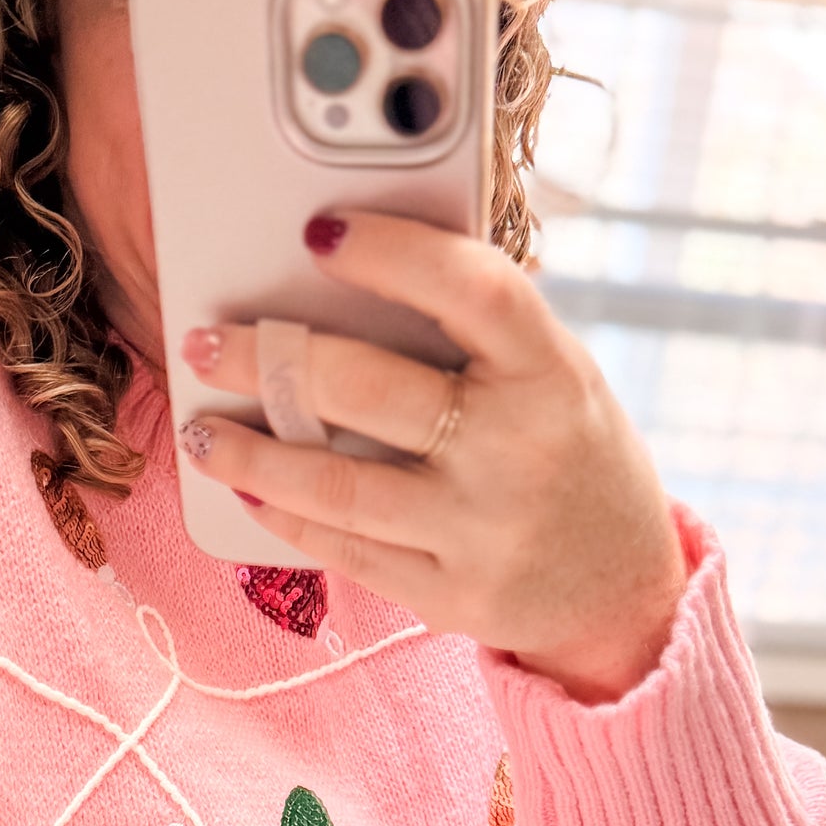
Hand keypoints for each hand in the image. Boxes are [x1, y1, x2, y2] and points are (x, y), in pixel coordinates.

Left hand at [178, 212, 686, 702]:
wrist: (623, 594)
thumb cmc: (570, 455)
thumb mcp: (559, 379)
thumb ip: (478, 335)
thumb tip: (354, 268)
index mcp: (554, 374)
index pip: (472, 289)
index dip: (393, 251)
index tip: (320, 230)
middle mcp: (520, 451)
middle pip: (370, 389)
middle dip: (270, 360)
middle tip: (208, 341)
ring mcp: (483, 531)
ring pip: (337, 485)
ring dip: (251, 455)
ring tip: (201, 431)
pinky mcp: (450, 595)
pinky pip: (346, 550)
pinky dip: (286, 516)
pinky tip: (248, 490)